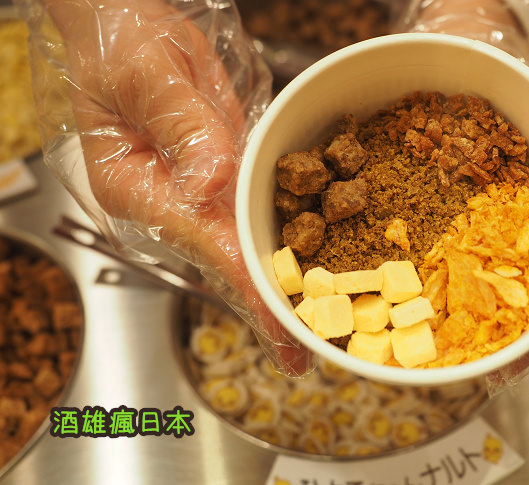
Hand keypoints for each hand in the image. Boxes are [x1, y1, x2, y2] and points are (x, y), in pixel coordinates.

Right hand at [22, 0, 312, 375]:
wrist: (124, 27)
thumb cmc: (120, 45)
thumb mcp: (150, 78)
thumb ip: (186, 129)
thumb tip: (215, 185)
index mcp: (137, 187)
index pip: (204, 243)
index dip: (248, 283)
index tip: (282, 324)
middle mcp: (167, 203)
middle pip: (225, 262)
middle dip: (267, 308)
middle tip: (306, 352)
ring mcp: (192, 194)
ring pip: (242, 248)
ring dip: (279, 286)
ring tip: (319, 324)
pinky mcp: (215, 179)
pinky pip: (252, 216)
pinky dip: (281, 244)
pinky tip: (310, 268)